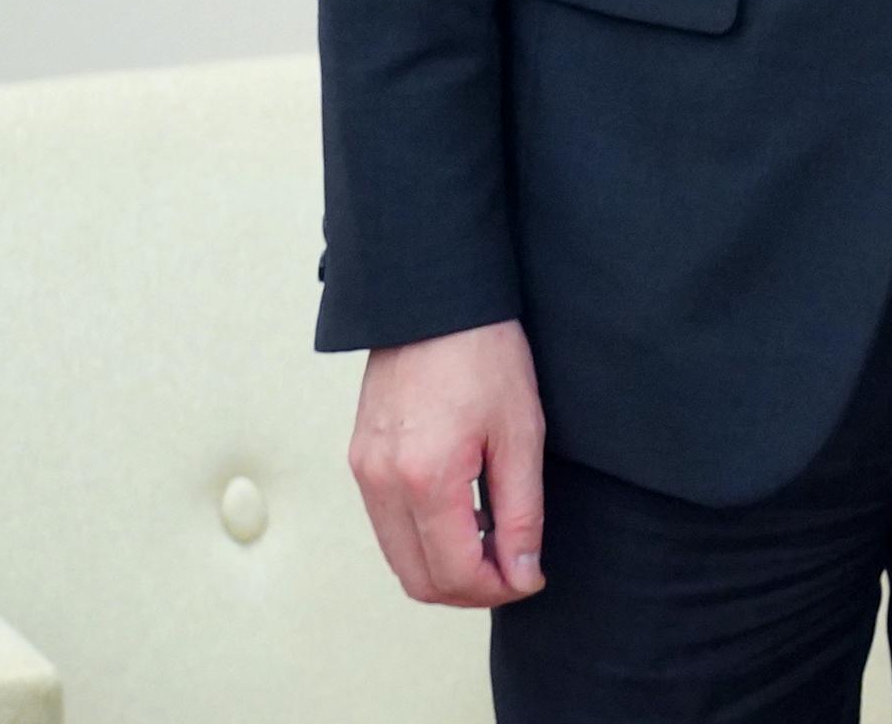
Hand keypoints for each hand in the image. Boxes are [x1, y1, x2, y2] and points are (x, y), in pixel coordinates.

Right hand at [348, 318, 548, 606]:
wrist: (434, 300)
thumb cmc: (484, 354)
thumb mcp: (521, 432)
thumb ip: (522, 512)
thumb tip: (521, 573)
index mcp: (425, 478)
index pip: (455, 573)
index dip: (499, 589)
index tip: (531, 578)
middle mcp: (381, 483)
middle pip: (418, 580)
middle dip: (470, 590)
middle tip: (515, 571)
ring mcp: (363, 472)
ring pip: (399, 558)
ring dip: (444, 569)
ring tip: (494, 545)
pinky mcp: (359, 459)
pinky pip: (387, 526)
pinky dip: (422, 541)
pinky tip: (463, 518)